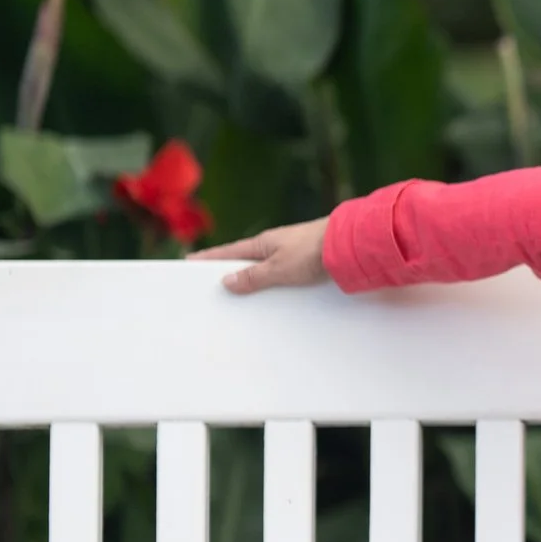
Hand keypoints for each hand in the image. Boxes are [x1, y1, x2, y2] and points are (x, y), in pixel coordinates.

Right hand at [189, 218, 329, 294]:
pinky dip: (272, 284)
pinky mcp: (307, 263)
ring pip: (265, 270)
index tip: (189, 262)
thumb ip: (254, 277)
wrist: (350, 244)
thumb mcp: (279, 268)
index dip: (208, 259)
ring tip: (238, 297)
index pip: (228, 253)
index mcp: (263, 244)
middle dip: (229, 272)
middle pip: (246, 262)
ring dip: (252, 280)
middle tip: (210, 284)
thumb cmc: (314, 250)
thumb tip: (226, 281)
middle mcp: (276, 247)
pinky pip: (282, 276)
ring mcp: (291, 254)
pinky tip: (273, 296)